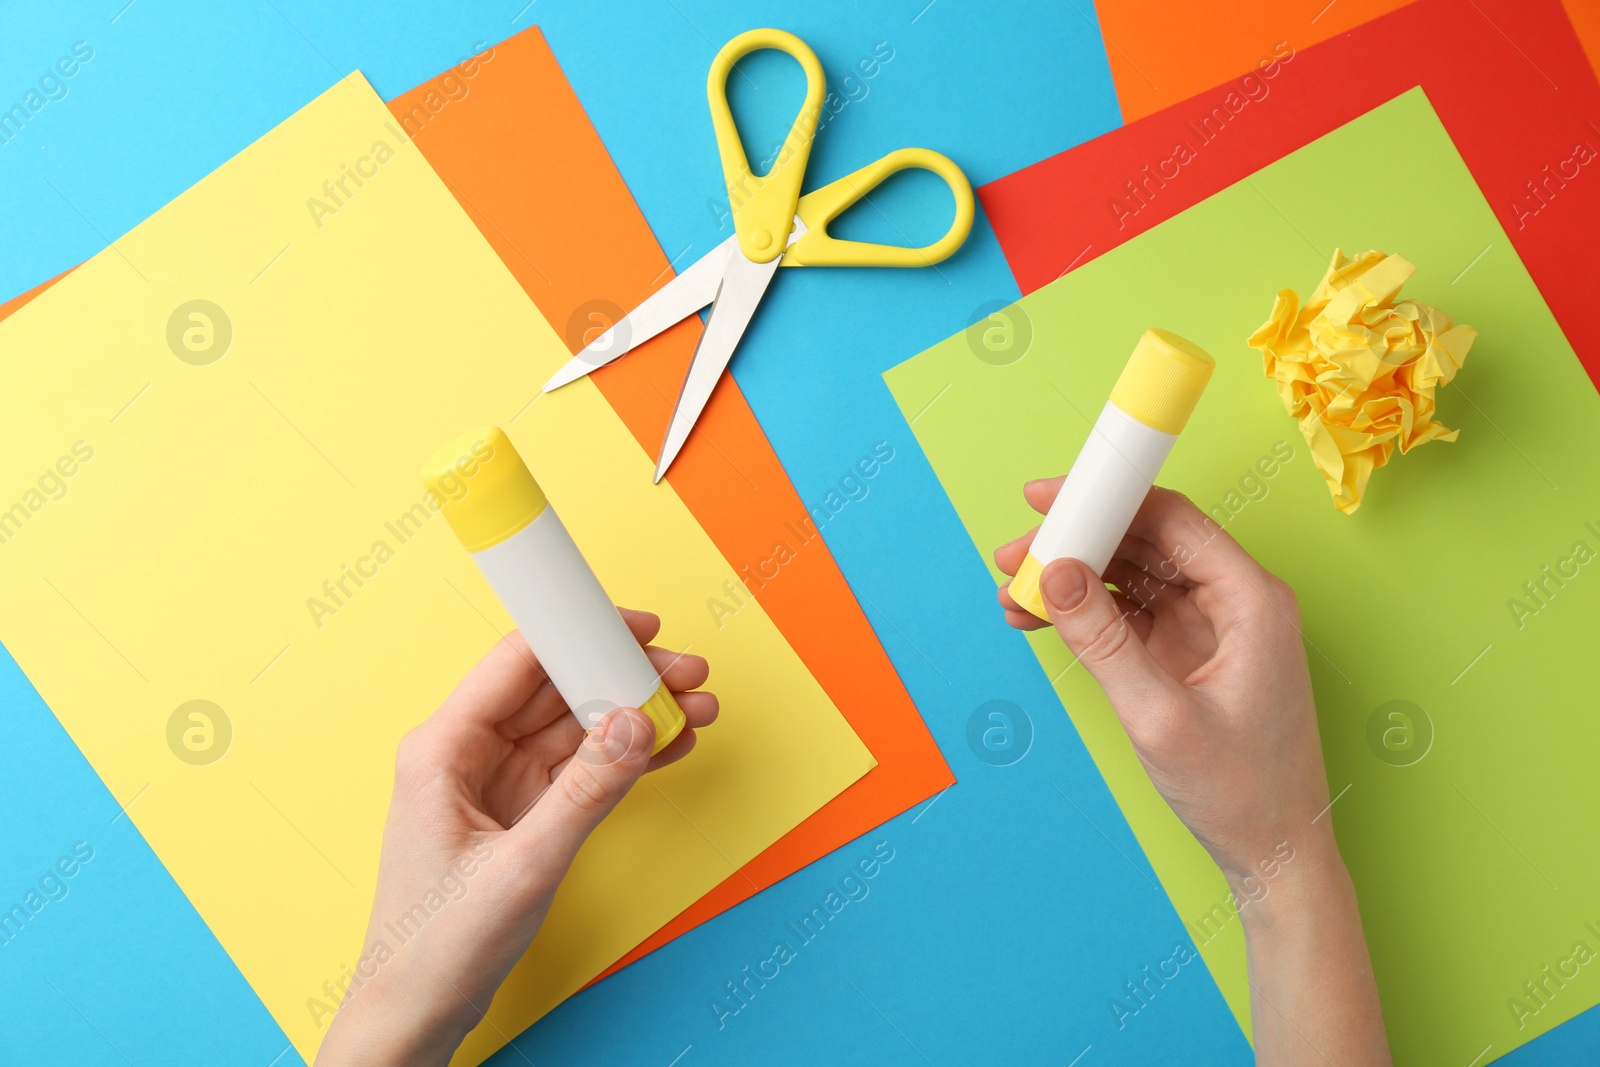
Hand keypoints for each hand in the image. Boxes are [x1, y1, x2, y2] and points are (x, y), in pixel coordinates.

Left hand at [314, 610, 716, 1066]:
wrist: (417, 1011)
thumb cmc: (437, 944)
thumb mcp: (524, 866)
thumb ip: (586, 791)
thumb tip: (636, 723)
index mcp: (443, 748)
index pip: (517, 661)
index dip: (580, 634)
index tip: (636, 629)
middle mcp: (467, 753)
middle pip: (555, 687)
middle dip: (623, 676)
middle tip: (686, 676)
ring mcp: (495, 781)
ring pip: (575, 725)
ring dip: (634, 715)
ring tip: (695, 710)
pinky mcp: (520, 811)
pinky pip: (579, 766)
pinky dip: (624, 756)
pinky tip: (668, 746)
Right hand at [996, 484, 1326, 884]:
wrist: (1272, 855)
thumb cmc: (1241, 792)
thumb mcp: (1159, 717)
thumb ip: (1103, 641)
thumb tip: (1055, 573)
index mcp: (1251, 601)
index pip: (1172, 520)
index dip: (1106, 500)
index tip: (1046, 498)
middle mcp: (1235, 602)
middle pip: (1147, 541)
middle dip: (1077, 542)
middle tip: (1013, 556)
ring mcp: (1210, 627)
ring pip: (1133, 576)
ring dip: (1075, 579)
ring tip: (1014, 593)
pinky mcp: (1188, 653)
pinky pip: (1130, 614)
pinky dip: (1085, 614)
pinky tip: (1039, 620)